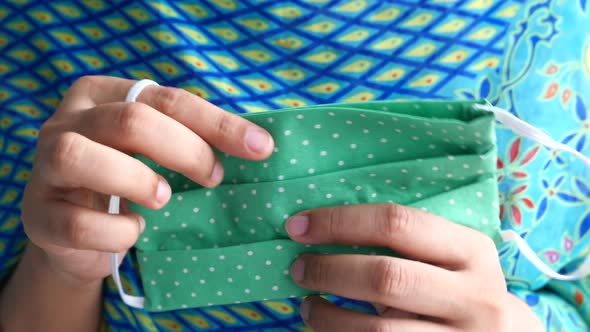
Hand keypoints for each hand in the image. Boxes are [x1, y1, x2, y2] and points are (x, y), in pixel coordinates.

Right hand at [21, 76, 273, 283]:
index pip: (166, 98)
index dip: (217, 123)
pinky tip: (135, 232)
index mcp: (102, 95)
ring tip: (164, 199)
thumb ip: (188, 137)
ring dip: (137, 180)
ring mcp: (46, 166)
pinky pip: (76, 221)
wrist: (77, 234)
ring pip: (82, 156)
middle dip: (186, 149)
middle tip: (214, 177)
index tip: (260, 147)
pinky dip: (115, 231)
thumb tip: (257, 143)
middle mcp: (68, 121)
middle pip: (130, 119)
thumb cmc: (126, 182)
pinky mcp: (38, 214)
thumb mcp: (154, 151)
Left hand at [286, 203, 543, 331]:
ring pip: (378, 330)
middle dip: (329, 270)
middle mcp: (475, 296)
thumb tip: (321, 230)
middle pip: (385, 277)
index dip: (340, 222)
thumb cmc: (460, 289)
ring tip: (308, 306)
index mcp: (472, 251)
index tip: (298, 226)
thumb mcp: (451, 260)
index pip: (396, 223)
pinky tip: (329, 329)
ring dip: (329, 316)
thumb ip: (404, 244)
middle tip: (298, 268)